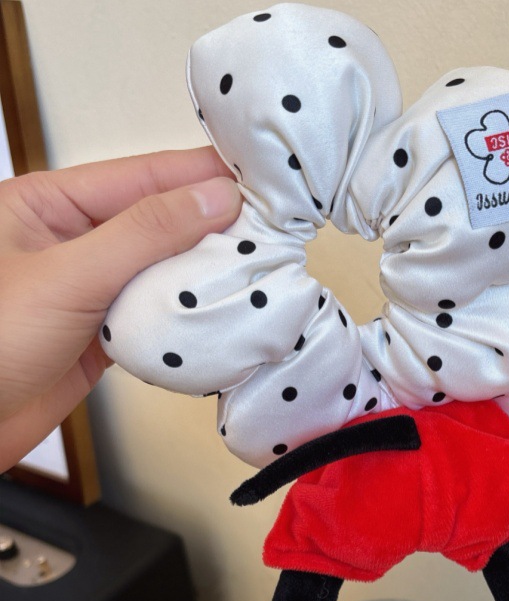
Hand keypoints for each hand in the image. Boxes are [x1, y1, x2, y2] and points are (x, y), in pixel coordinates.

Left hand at [0, 147, 241, 471]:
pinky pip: (158, 309)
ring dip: (204, 267)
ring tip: (258, 261)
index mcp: (48, 204)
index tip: (256, 180)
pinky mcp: (106, 329)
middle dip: (211, 221)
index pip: (138, 176)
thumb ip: (144, 233)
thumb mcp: (69, 276)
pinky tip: (221, 303)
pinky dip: (188, 309)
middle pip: (157, 218)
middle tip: (270, 225)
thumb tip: (213, 196)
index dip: (198, 175)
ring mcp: (92, 286)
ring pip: (162, 266)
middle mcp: (73, 240)